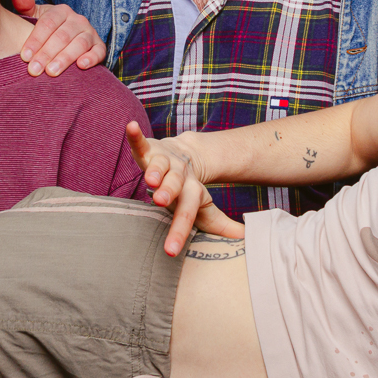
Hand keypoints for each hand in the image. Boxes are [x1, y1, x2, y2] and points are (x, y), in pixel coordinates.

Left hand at [10, 0, 106, 75]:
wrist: (66, 39)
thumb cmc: (46, 30)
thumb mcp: (34, 16)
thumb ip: (24, 5)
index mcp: (61, 11)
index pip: (48, 23)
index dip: (36, 40)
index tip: (24, 56)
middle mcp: (77, 19)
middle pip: (62, 36)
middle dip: (46, 54)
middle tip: (34, 69)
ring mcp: (90, 33)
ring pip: (79, 44)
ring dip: (65, 59)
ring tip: (51, 72)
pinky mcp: (99, 46)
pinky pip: (98, 52)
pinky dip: (91, 58)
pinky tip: (81, 66)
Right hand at [127, 122, 242, 254]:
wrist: (188, 153)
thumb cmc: (189, 189)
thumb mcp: (203, 207)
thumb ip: (221, 225)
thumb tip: (245, 239)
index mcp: (192, 191)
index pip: (187, 213)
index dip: (179, 231)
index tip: (171, 251)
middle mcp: (179, 175)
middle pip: (174, 184)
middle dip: (168, 191)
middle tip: (161, 201)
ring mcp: (165, 161)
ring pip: (159, 165)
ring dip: (154, 170)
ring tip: (149, 178)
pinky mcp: (150, 149)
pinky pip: (142, 143)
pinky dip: (136, 136)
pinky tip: (131, 127)